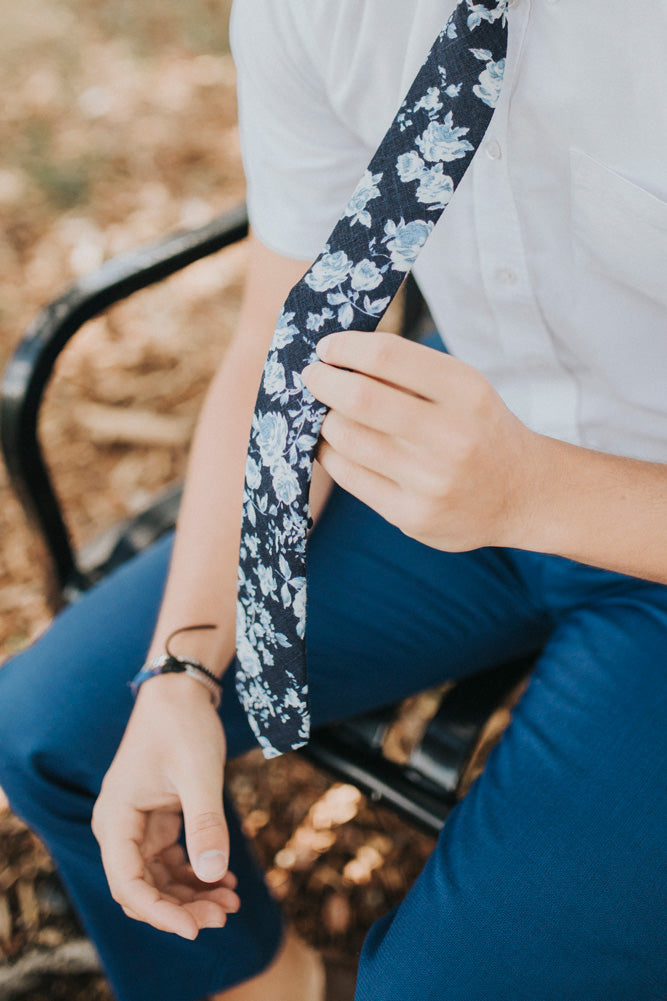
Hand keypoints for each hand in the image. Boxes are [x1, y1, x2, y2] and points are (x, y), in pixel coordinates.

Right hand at [92, 674, 239, 939]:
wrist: (181, 691)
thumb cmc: (183, 725)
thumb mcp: (199, 773)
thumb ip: (206, 823)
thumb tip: (214, 875)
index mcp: (116, 818)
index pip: (128, 883)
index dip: (159, 913)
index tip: (195, 928)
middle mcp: (120, 827)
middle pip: (143, 888)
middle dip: (181, 908)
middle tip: (224, 916)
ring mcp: (137, 826)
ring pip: (159, 879)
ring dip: (192, 895)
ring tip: (230, 902)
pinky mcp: (157, 821)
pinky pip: (171, 861)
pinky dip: (196, 873)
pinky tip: (225, 880)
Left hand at [302, 330, 542, 552]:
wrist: (522, 494)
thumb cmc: (479, 428)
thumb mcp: (464, 389)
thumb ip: (410, 373)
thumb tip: (336, 355)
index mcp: (467, 392)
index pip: (388, 357)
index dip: (346, 347)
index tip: (327, 347)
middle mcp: (452, 437)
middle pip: (360, 399)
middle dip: (322, 382)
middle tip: (312, 376)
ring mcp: (431, 482)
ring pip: (346, 439)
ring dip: (323, 420)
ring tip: (324, 412)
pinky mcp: (412, 515)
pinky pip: (349, 476)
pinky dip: (331, 453)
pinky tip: (334, 444)